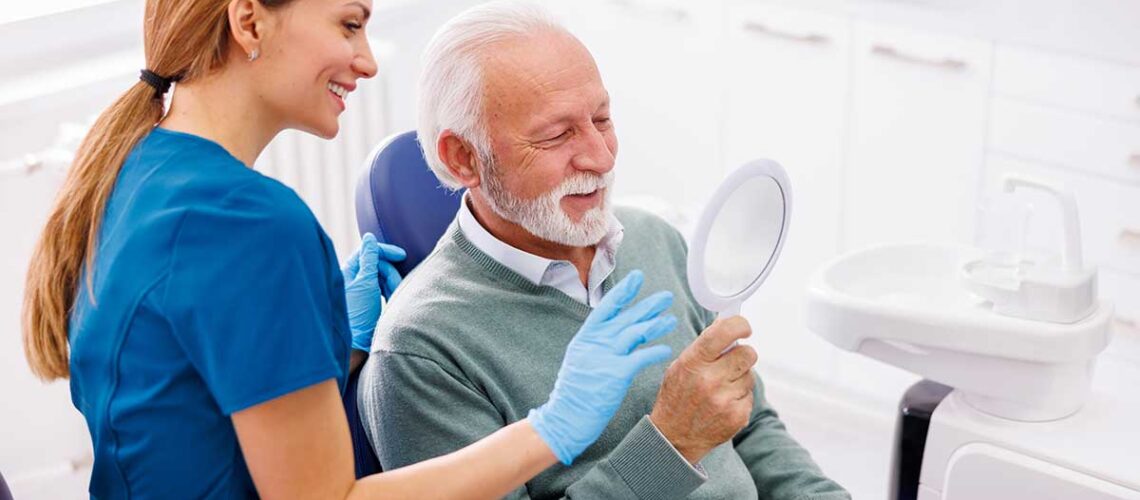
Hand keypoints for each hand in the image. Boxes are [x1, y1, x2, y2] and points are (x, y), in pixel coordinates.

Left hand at [342, 233, 405, 351]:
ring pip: (384, 278)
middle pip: (378, 264)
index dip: (385, 251)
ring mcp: (364, 292)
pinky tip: (396, 299)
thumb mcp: (365, 282)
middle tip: (395, 284)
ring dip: (393, 284)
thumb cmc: (358, 313)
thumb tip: (369, 238)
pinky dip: (392, 292)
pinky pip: (386, 290)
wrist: (358, 344)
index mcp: (348, 272)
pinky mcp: (372, 303)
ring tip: (394, 298)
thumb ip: (369, 258)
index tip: (402, 255)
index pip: (368, 251)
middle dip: (390, 272)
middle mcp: (355, 280)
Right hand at [528, 270, 677, 464]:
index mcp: (585, 338)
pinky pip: (640, 357)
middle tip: (666, 296)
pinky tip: (666, 350)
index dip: (623, 292)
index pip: (606, 308)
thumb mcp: (580, 360)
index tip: (637, 278)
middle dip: (648, 306)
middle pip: (626, 317)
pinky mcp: (615, 375)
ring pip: (634, 333)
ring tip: (671, 320)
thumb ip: (597, 344)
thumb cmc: (574, 394)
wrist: (565, 418)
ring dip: (655, 325)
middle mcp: (595, 343)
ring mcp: (604, 357)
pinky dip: (654, 352)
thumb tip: (617, 332)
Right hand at [649, 316, 756, 463]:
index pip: (724, 333)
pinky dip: (739, 397)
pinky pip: (749, 395)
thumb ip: (704, 345)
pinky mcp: (737, 416)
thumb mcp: (680, 366)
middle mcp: (710, 380)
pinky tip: (723, 403)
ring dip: (739, 377)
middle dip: (742, 354)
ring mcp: (725, 400)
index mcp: (693, 363)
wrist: (674, 437)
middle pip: (747, 353)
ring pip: (749, 374)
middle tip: (731, 361)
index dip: (739, 325)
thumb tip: (725, 321)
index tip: (744, 327)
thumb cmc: (677, 397)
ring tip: (720, 388)